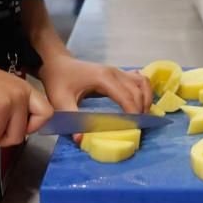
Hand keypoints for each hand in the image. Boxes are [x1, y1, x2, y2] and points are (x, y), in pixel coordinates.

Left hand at [38, 55, 153, 142]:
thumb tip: (81, 139)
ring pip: (142, 82)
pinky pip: (138, 79)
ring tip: (142, 116)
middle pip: (138, 90)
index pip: (126, 96)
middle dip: (142, 109)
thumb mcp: (61, 101)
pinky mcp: (117, 72)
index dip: (133, 113)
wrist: (56, 64)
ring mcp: (117, 70)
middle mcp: (114, 72)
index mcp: (103, 78)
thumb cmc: (58, 81)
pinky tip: (140, 103)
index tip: (135, 129)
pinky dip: (144, 90)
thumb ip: (72, 119)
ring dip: (146, 98)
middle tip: (139, 128)